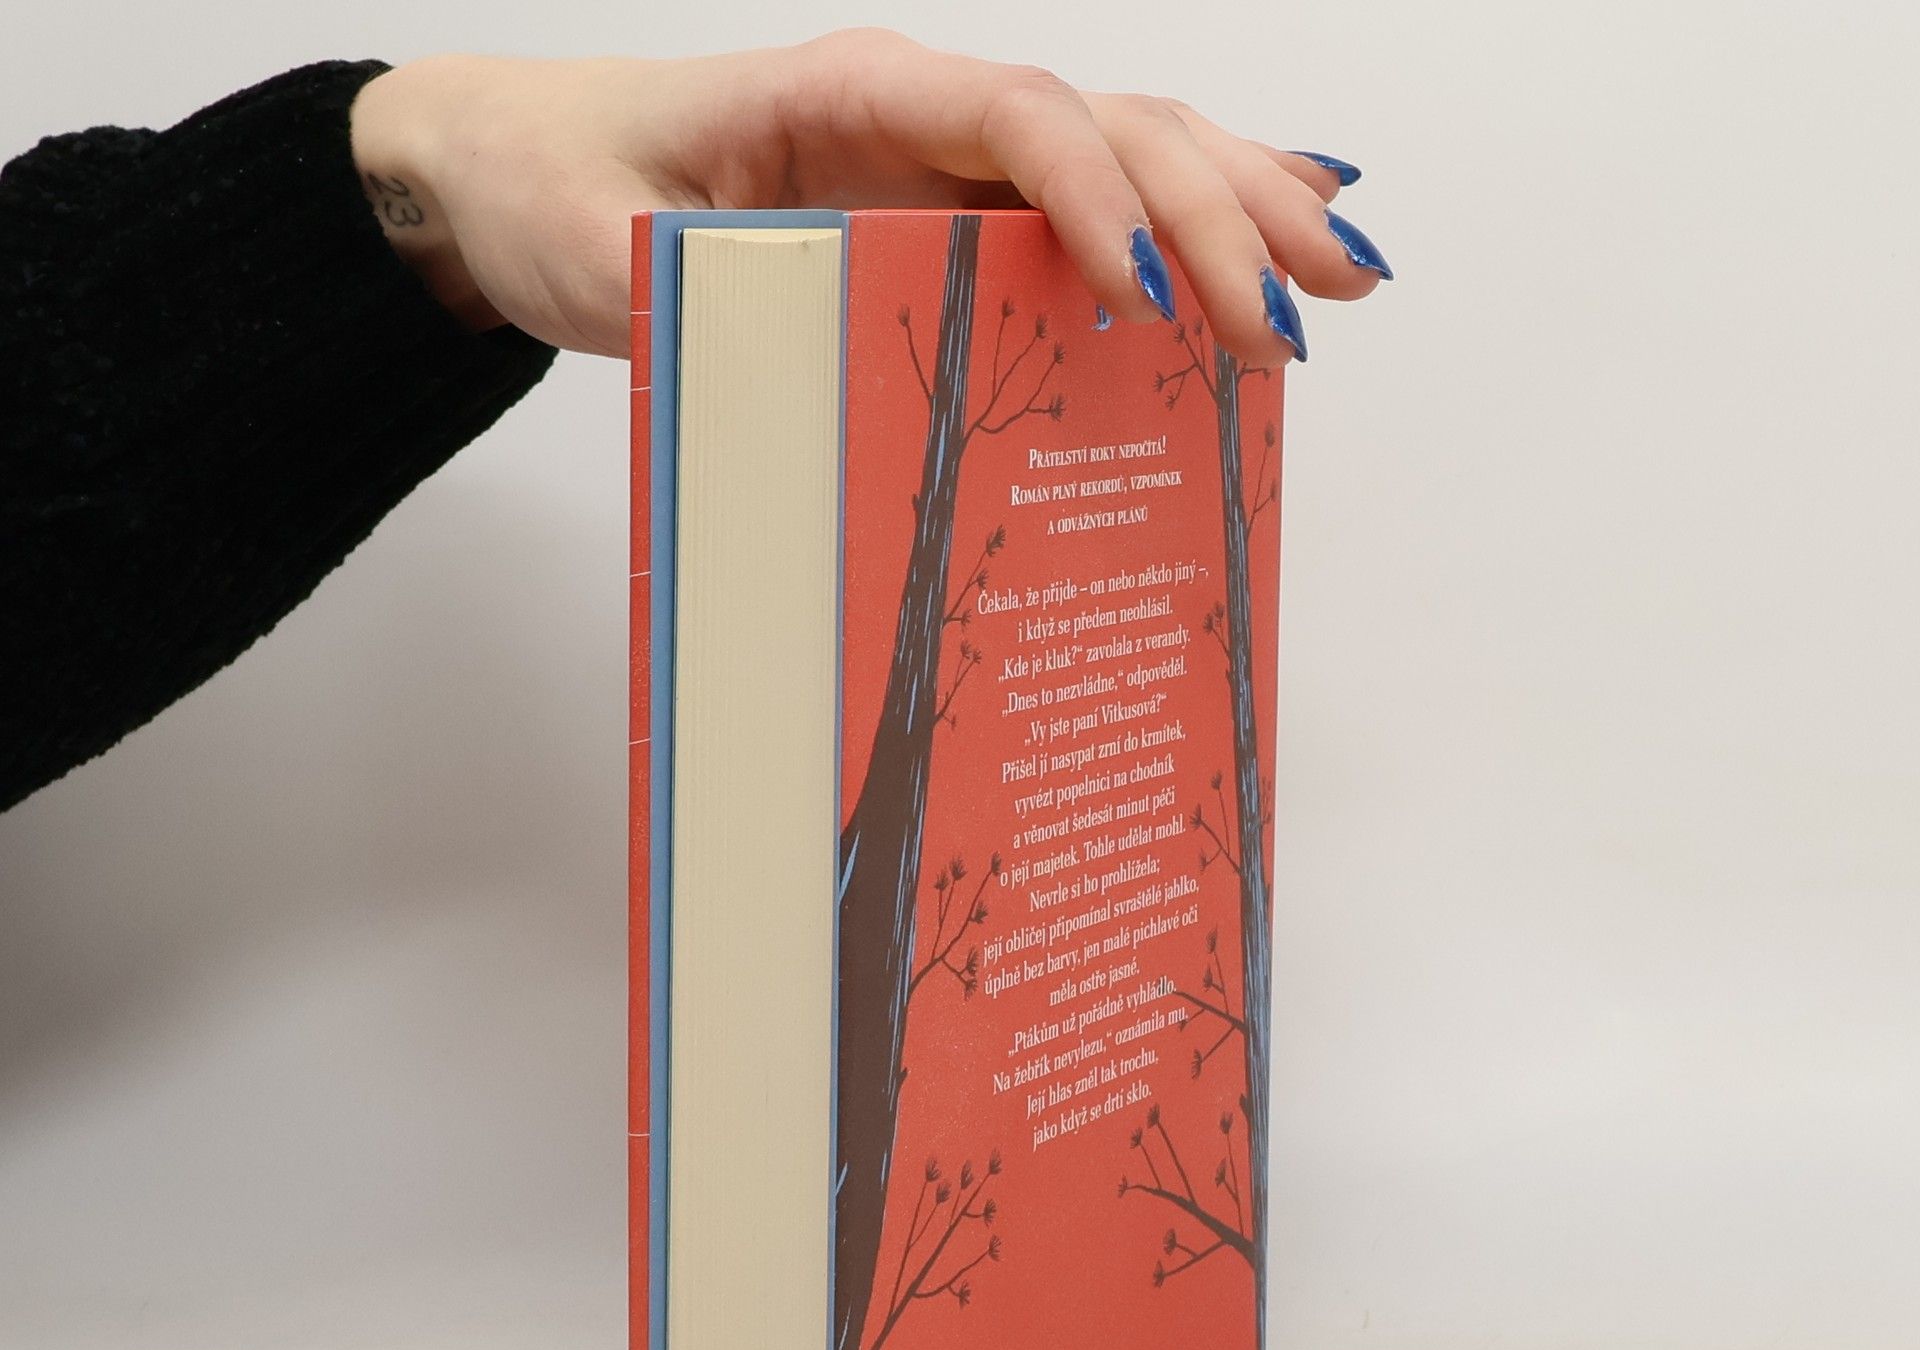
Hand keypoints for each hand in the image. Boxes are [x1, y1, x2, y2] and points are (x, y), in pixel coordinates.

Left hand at [349, 35, 1390, 365]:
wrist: (520, 169)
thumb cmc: (552, 184)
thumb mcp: (587, 244)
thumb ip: (670, 288)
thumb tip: (771, 350)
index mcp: (849, 93)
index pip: (1017, 122)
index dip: (1093, 203)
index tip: (1142, 304)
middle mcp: (923, 111)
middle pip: (1114, 131)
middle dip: (1222, 213)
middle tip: (1307, 312)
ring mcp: (947, 156)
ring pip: (1133, 153)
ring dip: (1247, 207)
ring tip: (1347, 278)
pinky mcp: (949, 207)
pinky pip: (1093, 201)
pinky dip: (1192, 218)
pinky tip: (1276, 240)